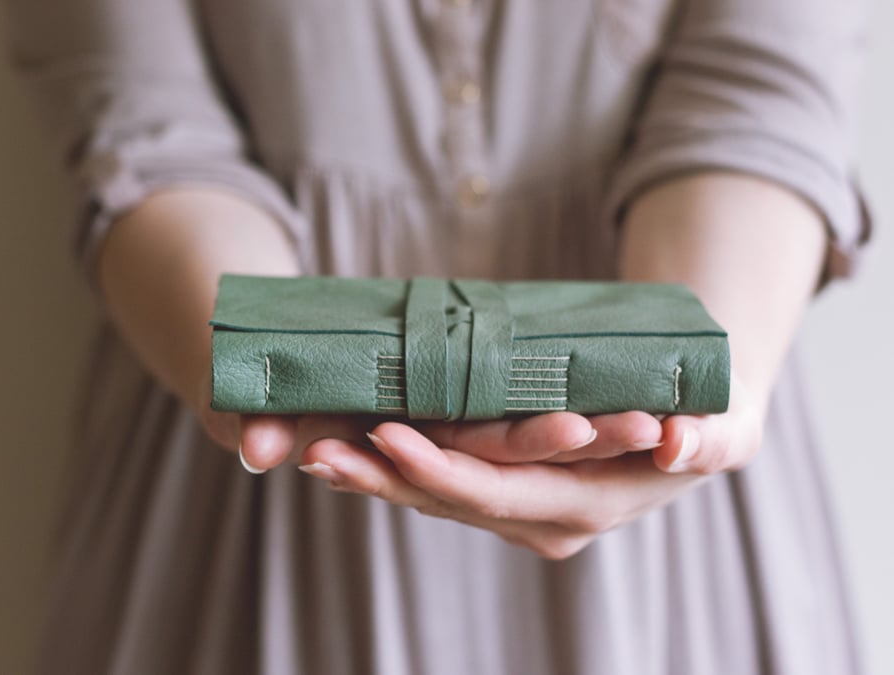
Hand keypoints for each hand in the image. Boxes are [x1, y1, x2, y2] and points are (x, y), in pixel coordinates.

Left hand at [297, 375, 762, 558]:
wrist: (694, 425)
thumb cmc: (709, 419)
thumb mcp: (725, 425)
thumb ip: (711, 438)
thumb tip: (678, 444)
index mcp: (586, 506)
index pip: (502, 495)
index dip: (445, 471)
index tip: (389, 435)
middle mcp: (542, 517)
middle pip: (450, 501)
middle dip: (384, 478)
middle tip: (315, 449)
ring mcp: (517, 503)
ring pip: (434, 494)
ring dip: (374, 474)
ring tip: (311, 448)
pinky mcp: (503, 479)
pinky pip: (441, 478)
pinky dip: (394, 464)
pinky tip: (347, 442)